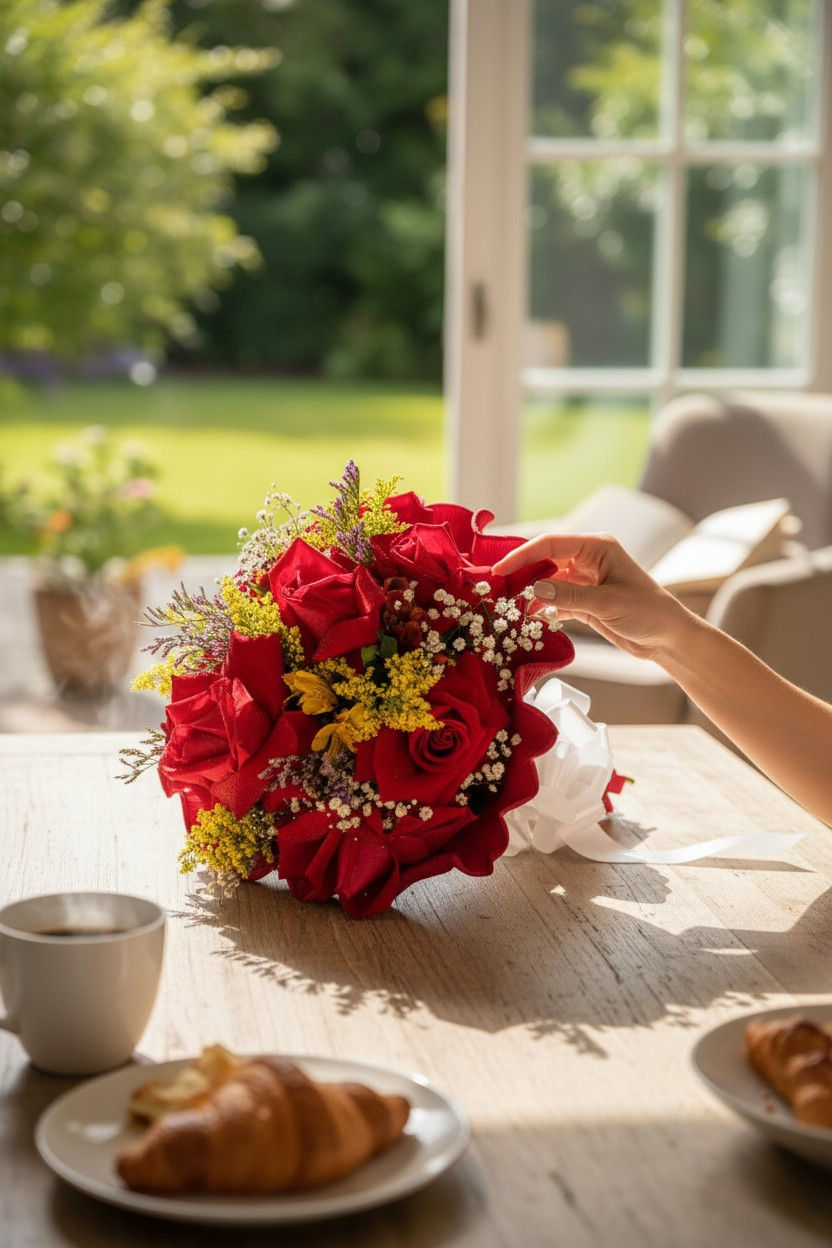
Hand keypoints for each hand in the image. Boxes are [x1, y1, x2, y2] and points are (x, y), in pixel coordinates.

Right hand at [492, 533, 690, 660]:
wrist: (668, 639)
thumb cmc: (649, 612)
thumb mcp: (608, 603)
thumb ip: (570, 596)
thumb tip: (534, 589)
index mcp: (597, 547)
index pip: (551, 544)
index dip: (522, 555)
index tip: (499, 569)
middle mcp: (588, 559)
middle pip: (545, 560)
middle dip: (521, 573)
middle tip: (495, 588)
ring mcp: (585, 580)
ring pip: (547, 581)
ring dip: (529, 593)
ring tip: (507, 606)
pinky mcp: (583, 601)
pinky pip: (554, 600)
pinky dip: (541, 609)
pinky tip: (528, 619)